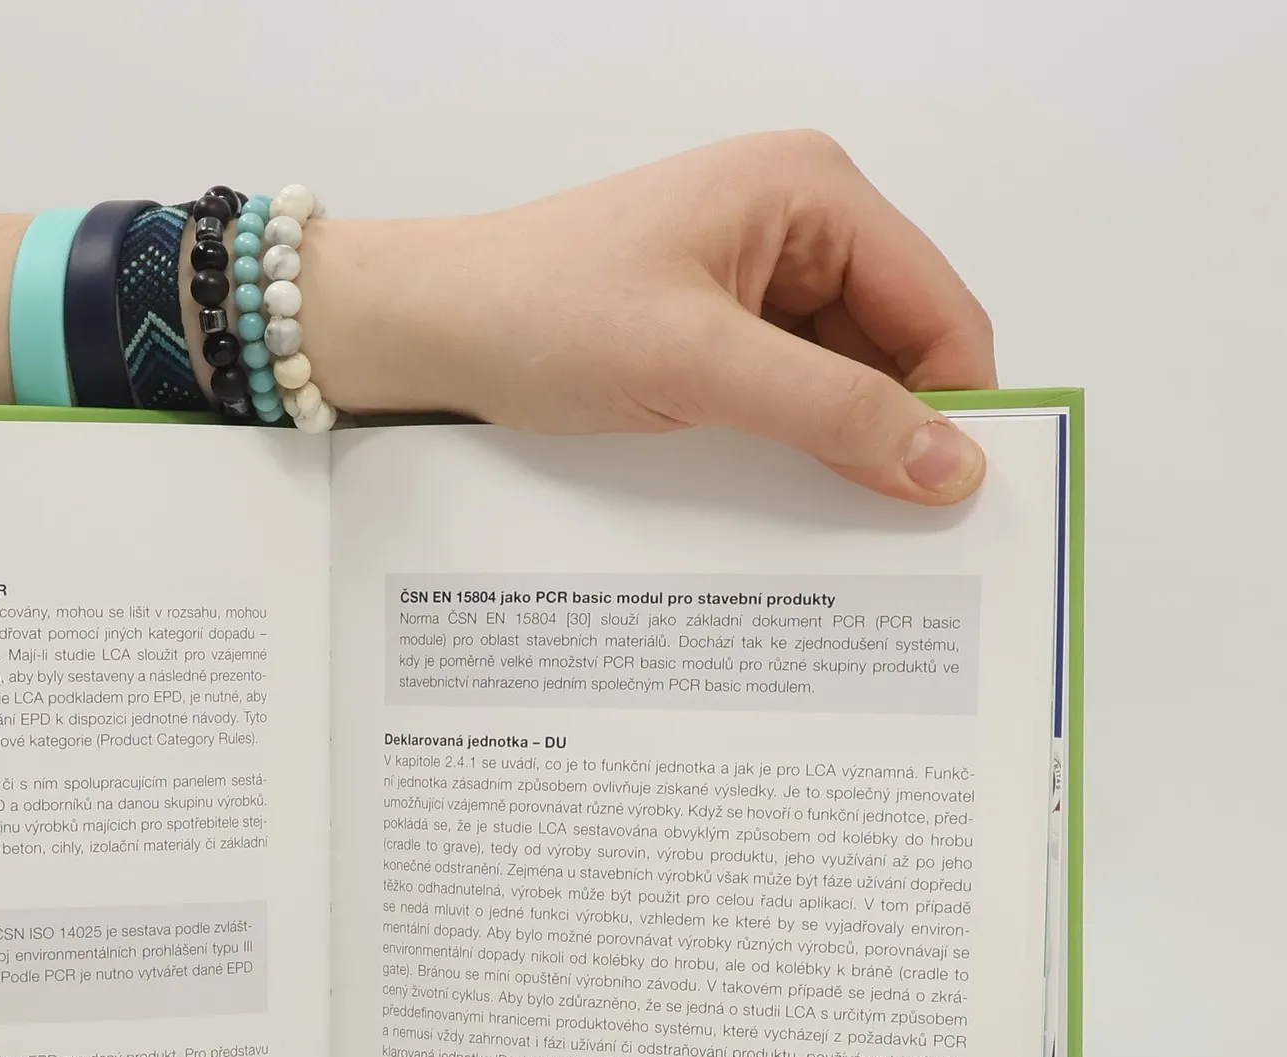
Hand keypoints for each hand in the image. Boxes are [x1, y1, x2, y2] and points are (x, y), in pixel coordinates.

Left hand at [308, 131, 996, 503]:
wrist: (430, 328)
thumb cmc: (540, 312)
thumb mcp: (698, 366)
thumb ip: (830, 413)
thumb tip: (948, 463)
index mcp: (813, 191)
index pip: (938, 309)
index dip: (956, 406)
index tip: (956, 503)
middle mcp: (799, 222)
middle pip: (899, 347)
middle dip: (895, 432)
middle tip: (894, 535)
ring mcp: (758, 276)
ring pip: (845, 380)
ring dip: (838, 446)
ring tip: (828, 523)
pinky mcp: (718, 327)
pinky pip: (789, 393)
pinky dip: (792, 445)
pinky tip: (778, 495)